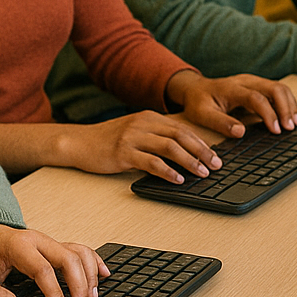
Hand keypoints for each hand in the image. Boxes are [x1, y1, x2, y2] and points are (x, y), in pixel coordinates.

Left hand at [0, 224, 107, 296]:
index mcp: (19, 246)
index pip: (43, 269)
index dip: (55, 292)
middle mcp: (38, 240)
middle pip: (68, 258)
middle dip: (79, 284)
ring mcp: (49, 241)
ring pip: (78, 252)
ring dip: (89, 275)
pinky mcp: (55, 245)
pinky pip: (80, 249)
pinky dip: (94, 261)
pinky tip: (104, 274)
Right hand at [65, 110, 222, 184]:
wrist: (79, 142)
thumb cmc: (109, 140)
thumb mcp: (135, 131)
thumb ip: (156, 136)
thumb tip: (184, 151)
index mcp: (149, 117)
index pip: (182, 128)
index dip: (201, 142)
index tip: (216, 156)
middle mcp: (143, 124)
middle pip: (180, 136)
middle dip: (202, 151)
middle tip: (216, 166)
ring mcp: (132, 137)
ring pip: (169, 147)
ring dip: (189, 161)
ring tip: (201, 173)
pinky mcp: (123, 153)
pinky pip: (150, 162)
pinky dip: (167, 171)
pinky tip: (177, 180)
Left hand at [164, 69, 296, 137]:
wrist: (196, 88)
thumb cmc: (198, 102)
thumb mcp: (202, 115)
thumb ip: (220, 123)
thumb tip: (241, 132)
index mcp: (232, 88)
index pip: (256, 98)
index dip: (269, 114)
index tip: (276, 130)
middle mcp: (246, 81)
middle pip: (274, 88)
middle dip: (286, 108)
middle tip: (291, 128)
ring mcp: (253, 81)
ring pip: (279, 88)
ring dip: (290, 105)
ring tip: (296, 124)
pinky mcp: (257, 85)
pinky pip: (277, 91)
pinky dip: (287, 102)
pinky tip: (292, 116)